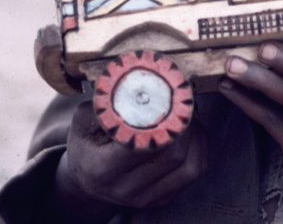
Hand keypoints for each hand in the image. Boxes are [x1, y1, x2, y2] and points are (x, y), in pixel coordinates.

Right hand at [54, 100, 207, 220]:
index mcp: (103, 168)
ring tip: (188, 116)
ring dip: (197, 136)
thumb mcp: (83, 120)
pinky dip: (199, 149)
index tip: (170, 97)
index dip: (163, 119)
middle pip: (173, 154)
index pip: (144, 143)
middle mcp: (126, 189)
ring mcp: (146, 198)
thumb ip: (106, 105)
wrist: (87, 178)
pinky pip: (193, 173)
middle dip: (185, 124)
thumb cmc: (86, 144)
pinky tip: (191, 132)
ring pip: (190, 166)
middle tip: (184, 101)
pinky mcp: (162, 199)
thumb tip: (133, 83)